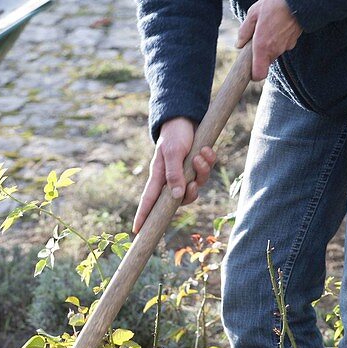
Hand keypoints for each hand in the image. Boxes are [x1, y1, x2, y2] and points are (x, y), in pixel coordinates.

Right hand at [133, 117, 217, 233]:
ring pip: (197, 185)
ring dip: (202, 171)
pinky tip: (207, 149)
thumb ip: (174, 174)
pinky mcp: (197, 166)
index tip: (138, 231)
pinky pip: (206, 173)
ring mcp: (185, 173)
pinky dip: (209, 162)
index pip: (149, 200)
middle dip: (191, 192)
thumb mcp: (172, 152)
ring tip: (201, 155)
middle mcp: (171, 178)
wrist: (187, 117)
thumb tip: (176, 196)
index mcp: (159, 176)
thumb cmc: (174, 134)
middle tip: (193, 183)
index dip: (143, 216)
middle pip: (181, 199)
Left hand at [237, 0, 302, 80]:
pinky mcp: (293, 42)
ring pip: (274, 52)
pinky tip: (278, 26)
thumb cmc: (274, 5)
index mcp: (262, 47)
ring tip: (269, 27)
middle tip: (258, 37)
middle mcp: (274, 50)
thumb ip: (244, 31)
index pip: (259, 75)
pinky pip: (282, 45)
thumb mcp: (253, 14)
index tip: (251, 69)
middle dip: (260, 53)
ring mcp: (285, 47)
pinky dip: (279, 39)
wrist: (297, 1)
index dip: (254, 75)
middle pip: (265, 61)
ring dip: (270, 45)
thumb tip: (239, 44)